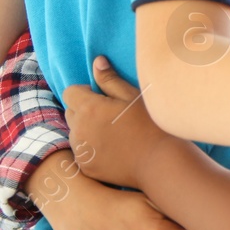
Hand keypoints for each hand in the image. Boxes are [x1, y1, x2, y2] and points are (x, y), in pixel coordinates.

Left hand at [63, 56, 176, 189]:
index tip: (104, 97)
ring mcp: (80, 150)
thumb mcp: (133, 97)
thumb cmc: (152, 124)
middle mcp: (78, 130)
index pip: (70, 92)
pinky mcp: (85, 167)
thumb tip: (96, 61)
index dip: (85, 91)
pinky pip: (83, 152)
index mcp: (89, 109)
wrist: (160, 162)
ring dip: (88, 129)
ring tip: (116, 133)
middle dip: (85, 110)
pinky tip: (116, 149)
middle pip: (71, 112)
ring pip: (76, 133)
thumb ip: (110, 80)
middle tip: (112, 115)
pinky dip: (93, 148)